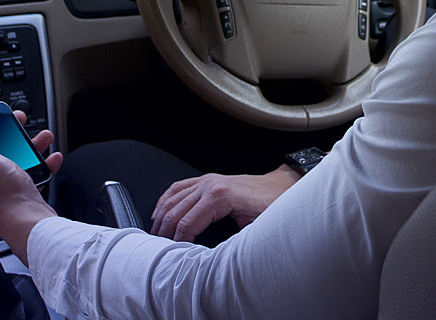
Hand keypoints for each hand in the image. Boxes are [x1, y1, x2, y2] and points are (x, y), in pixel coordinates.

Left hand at [0, 104, 62, 264]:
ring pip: (11, 157)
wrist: (28, 222)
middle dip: (4, 130)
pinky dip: (39, 162)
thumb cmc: (3, 196)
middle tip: (15, 119)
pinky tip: (49, 158)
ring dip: (28, 144)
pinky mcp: (14, 193)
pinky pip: (27, 171)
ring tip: (41, 137)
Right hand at [150, 165, 299, 241]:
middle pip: (175, 211)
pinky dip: (166, 199)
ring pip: (173, 198)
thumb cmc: (270, 207)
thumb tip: (214, 257)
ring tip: (155, 235)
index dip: (177, 242)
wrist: (281, 187)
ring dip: (161, 217)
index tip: (173, 255)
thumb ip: (232, 241)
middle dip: (164, 232)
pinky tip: (160, 210)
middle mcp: (210, 185)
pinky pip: (179, 187)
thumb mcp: (253, 230)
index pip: (186, 223)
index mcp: (219, 197)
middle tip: (159, 250)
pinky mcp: (207, 179)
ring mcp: (207, 180)